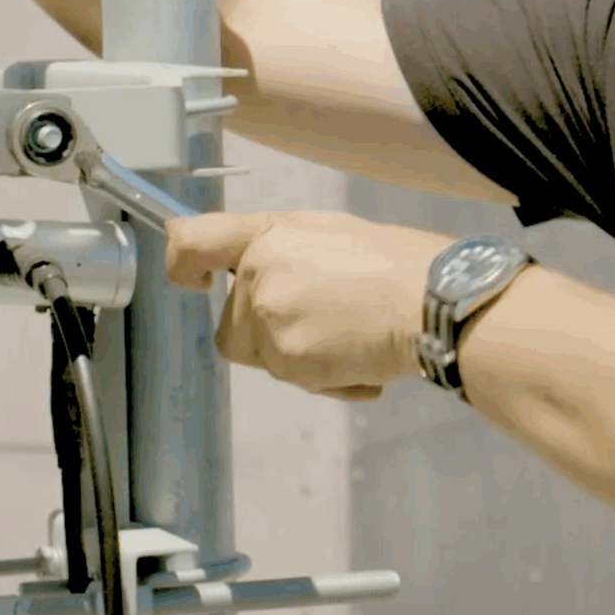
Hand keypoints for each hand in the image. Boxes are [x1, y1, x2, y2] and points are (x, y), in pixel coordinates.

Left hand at [164, 212, 451, 401]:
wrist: (433, 301)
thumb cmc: (400, 264)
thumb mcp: (333, 233)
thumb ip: (283, 250)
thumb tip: (252, 267)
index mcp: (270, 235)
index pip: (193, 242)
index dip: (181, 265)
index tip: (193, 282)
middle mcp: (260, 274)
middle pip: (233, 323)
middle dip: (272, 333)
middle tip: (328, 322)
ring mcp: (270, 319)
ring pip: (263, 357)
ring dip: (300, 358)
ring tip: (353, 342)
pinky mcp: (288, 360)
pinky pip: (295, 381)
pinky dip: (327, 381)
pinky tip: (363, 363)